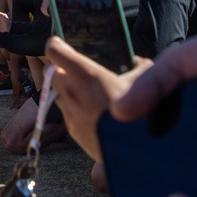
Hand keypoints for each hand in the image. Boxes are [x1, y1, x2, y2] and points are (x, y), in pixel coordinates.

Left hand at [46, 36, 152, 160]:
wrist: (136, 153)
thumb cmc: (139, 112)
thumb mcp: (145, 81)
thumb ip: (140, 67)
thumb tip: (138, 61)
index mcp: (87, 75)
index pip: (54, 51)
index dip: (56, 45)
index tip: (61, 44)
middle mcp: (73, 93)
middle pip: (51, 72)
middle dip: (60, 69)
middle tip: (76, 70)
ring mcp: (71, 113)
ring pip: (58, 93)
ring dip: (67, 90)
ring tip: (89, 94)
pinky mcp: (72, 130)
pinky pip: (68, 113)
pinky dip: (76, 109)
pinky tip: (95, 114)